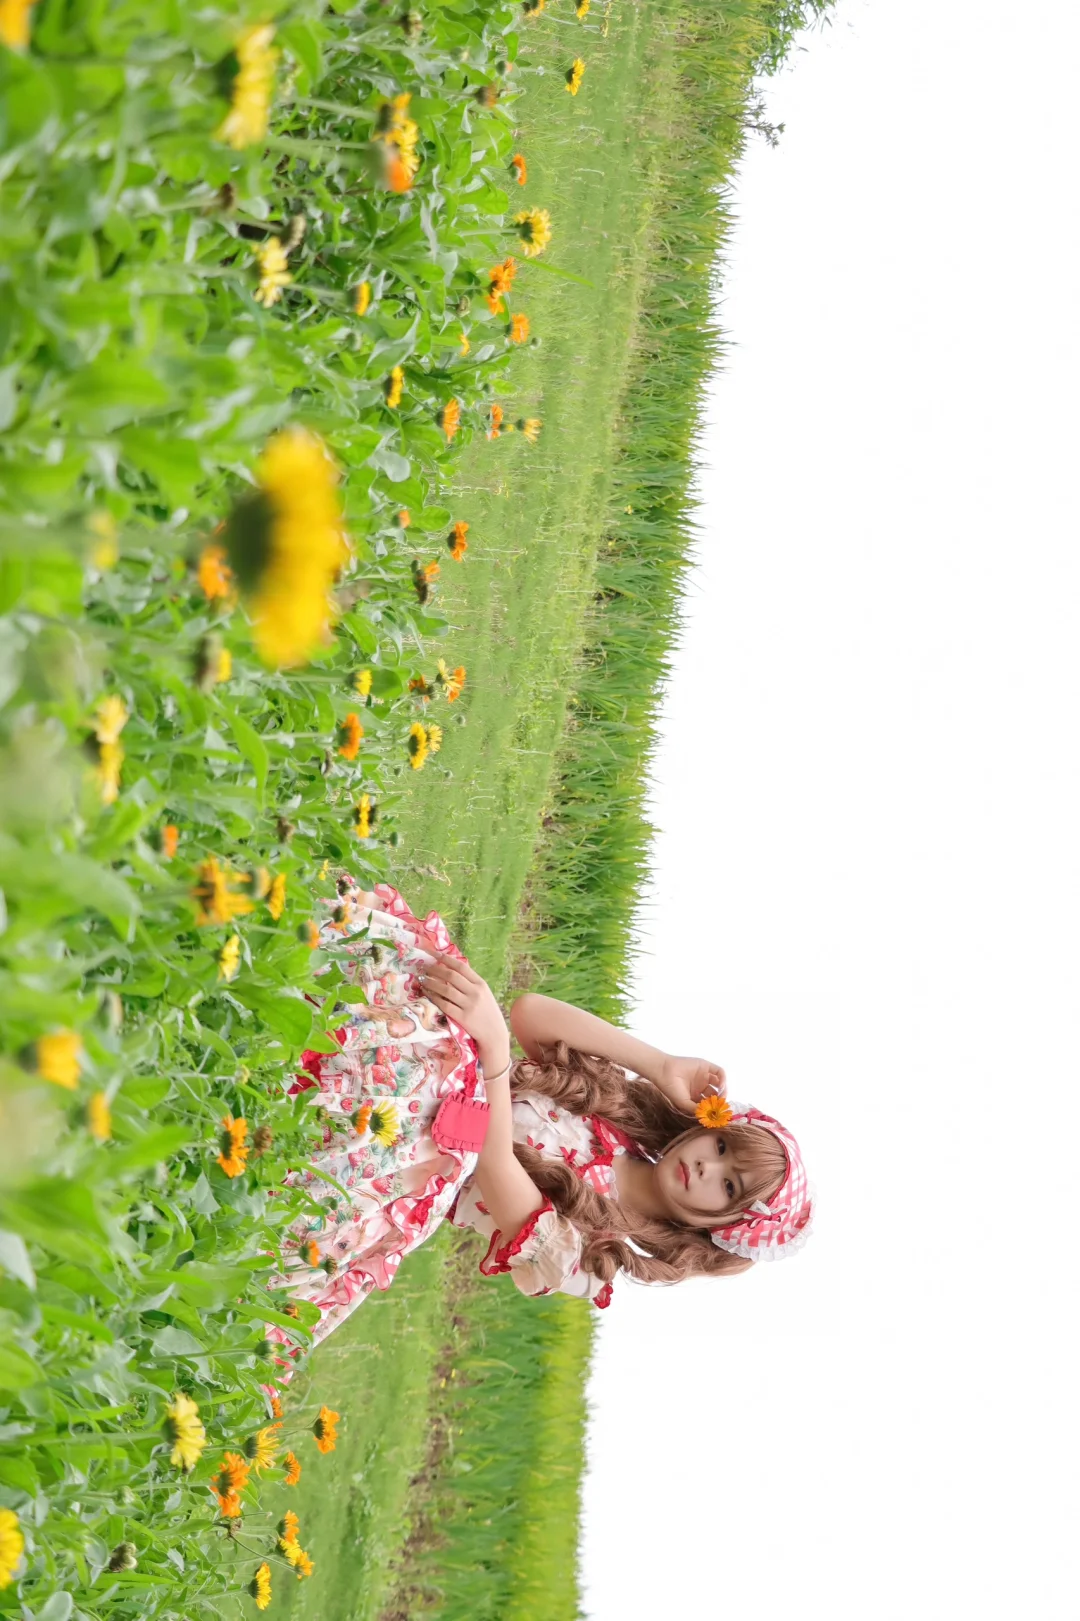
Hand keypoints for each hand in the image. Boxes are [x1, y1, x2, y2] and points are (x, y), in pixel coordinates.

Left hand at [417, 953, 511, 1074]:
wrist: (494, 1034)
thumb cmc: (487, 1012)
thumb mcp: (483, 993)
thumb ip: (470, 982)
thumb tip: (450, 968)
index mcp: (481, 984)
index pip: (461, 967)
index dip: (445, 959)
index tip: (433, 953)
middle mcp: (475, 992)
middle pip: (451, 976)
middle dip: (435, 969)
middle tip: (423, 967)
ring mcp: (469, 1005)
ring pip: (445, 990)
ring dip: (431, 983)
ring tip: (422, 978)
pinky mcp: (462, 1018)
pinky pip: (444, 1005)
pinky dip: (434, 997)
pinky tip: (427, 993)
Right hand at [657, 1054, 726, 1116]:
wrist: (664, 1071)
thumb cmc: (671, 1089)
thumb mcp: (684, 1103)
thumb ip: (697, 1109)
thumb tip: (711, 1116)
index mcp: (696, 1096)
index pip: (709, 1102)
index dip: (715, 1107)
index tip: (719, 1112)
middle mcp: (701, 1086)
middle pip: (716, 1094)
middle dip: (720, 1099)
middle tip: (721, 1104)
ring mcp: (704, 1076)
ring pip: (719, 1083)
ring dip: (723, 1090)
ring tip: (721, 1095)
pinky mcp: (705, 1066)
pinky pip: (719, 1072)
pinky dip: (723, 1078)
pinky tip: (721, 1085)